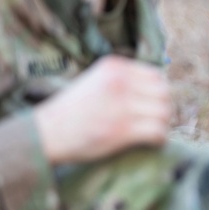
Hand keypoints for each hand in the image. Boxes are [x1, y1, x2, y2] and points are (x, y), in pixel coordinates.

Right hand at [33, 56, 173, 164]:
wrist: (45, 132)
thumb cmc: (70, 110)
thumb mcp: (94, 81)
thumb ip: (121, 80)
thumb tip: (154, 91)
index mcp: (114, 67)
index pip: (155, 75)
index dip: (158, 92)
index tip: (153, 104)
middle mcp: (120, 82)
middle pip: (163, 93)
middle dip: (163, 107)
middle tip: (156, 119)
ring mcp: (122, 105)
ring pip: (163, 112)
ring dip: (162, 124)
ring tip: (154, 131)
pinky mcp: (122, 129)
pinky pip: (157, 131)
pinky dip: (159, 138)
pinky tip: (153, 142)